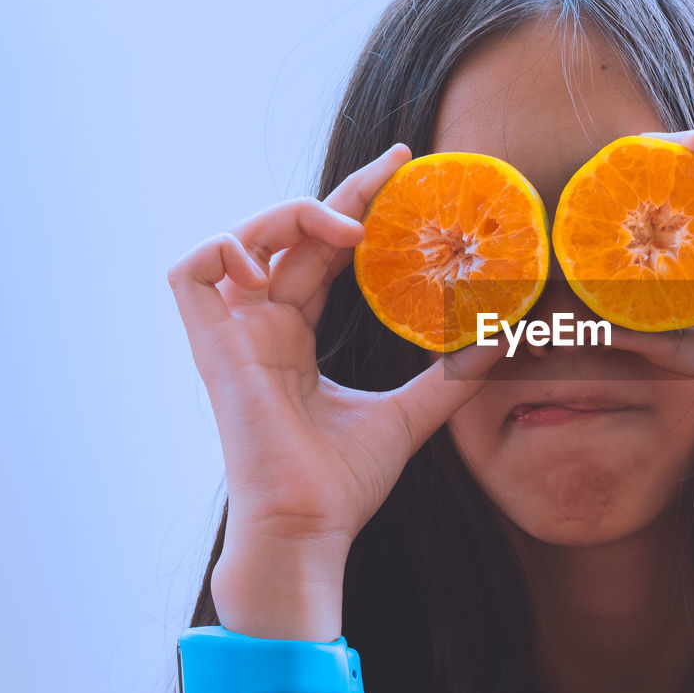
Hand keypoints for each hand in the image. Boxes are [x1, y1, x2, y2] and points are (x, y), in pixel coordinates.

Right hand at [167, 144, 509, 547]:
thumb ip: (449, 377)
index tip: (403, 174)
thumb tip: (502, 343)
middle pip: (293, 235)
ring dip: (289, 217)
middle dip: (344, 193)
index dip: (357, 208)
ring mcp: (235, 335)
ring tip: (348, 230)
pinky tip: (277, 263)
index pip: (324, 252)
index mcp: (297, 336)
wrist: (310, 527)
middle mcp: (263, 326)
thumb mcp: (411, 416)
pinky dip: (226, 250)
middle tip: (397, 165)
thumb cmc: (345, 482)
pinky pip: (191, 274)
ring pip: (241, 239)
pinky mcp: (213, 348)